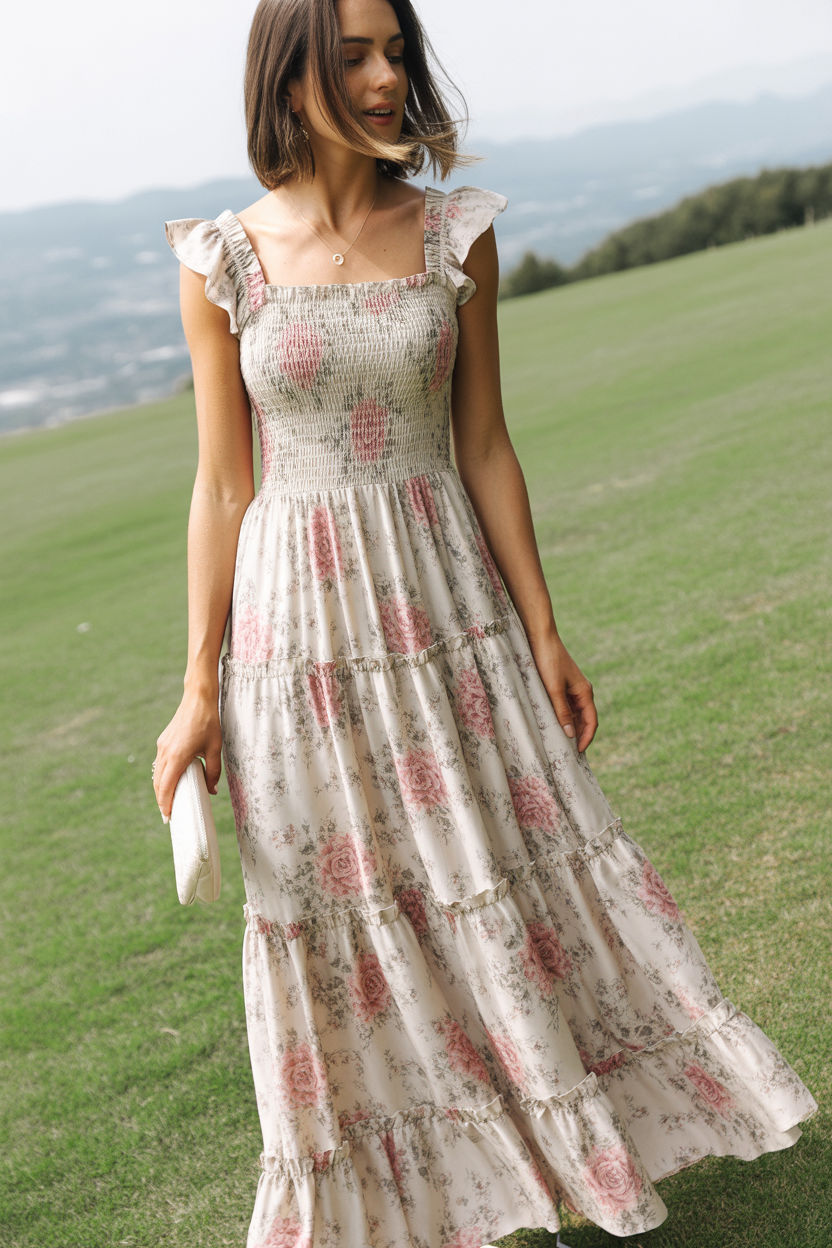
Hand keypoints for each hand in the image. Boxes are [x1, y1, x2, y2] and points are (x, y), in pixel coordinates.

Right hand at [153, 685, 222, 820]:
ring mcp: (162, 746)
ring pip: (157, 774)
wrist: (197, 699)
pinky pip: (159, 764)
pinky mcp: (163, 742)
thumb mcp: (215, 750)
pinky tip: (171, 782)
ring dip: (161, 789)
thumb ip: (213, 772)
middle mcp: (165, 752)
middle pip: (158, 783)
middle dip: (161, 800)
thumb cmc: (208, 723)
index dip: (165, 804)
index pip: (166, 787)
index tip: (168, 817)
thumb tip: (212, 791)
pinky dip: (162, 776)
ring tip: (169, 802)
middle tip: (168, 815)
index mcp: (177, 756)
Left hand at [527, 627, 597, 751]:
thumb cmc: (548, 661)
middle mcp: (582, 691)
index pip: (592, 720)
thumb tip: (570, 734)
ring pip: (575, 714)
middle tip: (570, 753)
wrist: (541, 638)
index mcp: (585, 692)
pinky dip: (563, 717)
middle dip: (580, 735)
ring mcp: (572, 689)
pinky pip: (566, 706)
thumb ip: (561, 711)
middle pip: (585, 719)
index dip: (587, 737)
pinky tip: (554, 725)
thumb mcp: (553, 689)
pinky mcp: (562, 686)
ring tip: (562, 743)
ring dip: (571, 727)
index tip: (579, 752)